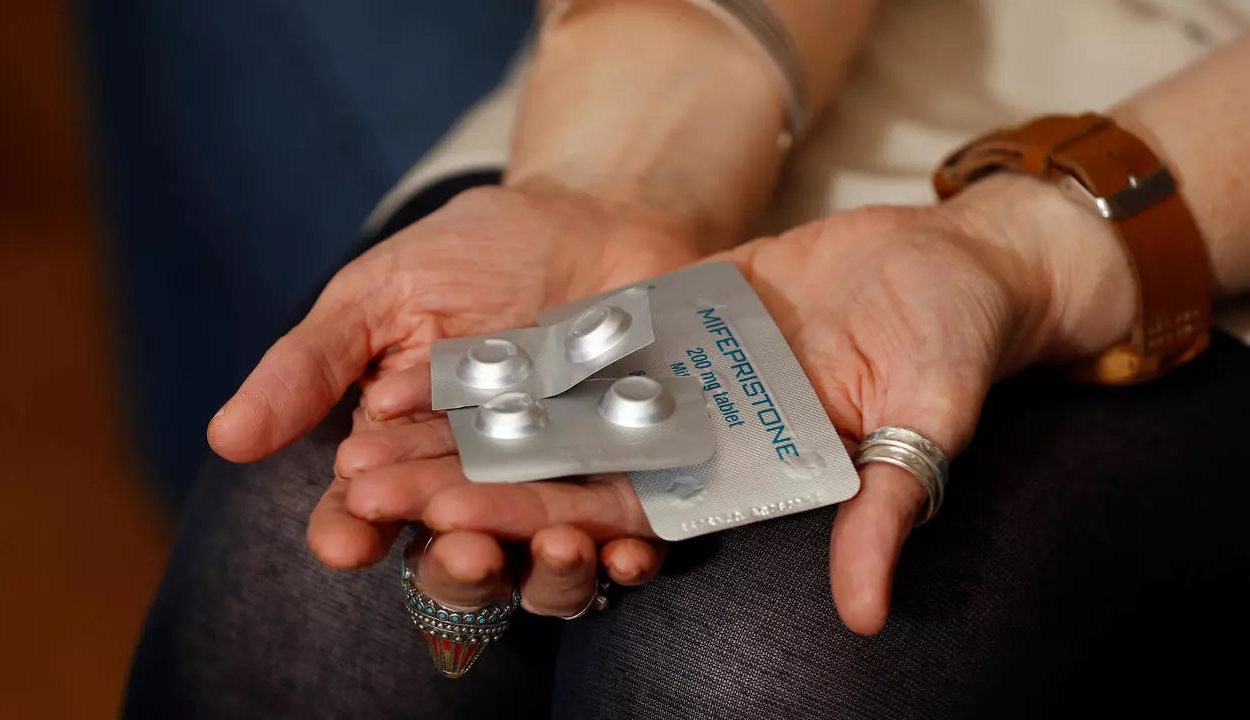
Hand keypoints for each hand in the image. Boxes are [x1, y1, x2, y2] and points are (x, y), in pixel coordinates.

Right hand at [205, 184, 701, 600]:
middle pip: (460, 554)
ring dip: (546, 573)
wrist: (588, 211)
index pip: (367, 511)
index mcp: (405, 451)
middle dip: (456, 564)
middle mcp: (479, 483)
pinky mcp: (635, 474)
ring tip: (552, 547)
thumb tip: (227, 438)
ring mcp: (558, 485)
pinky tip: (626, 557)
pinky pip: (634, 536)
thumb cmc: (470, 253)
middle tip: (458, 547)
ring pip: (546, 564)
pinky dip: (631, 557)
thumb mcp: (379, 294)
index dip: (354, 531)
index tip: (347, 539)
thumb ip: (312, 365)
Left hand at [334, 173, 1136, 630]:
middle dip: (463, 480)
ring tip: (367, 424)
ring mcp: (669, 381)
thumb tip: (865, 616)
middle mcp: (688, 442)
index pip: (617, 518)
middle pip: (559, 469)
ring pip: (549, 408)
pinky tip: (433, 353)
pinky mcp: (665, 323)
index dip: (530, 525)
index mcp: (733, 482)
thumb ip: (886, 507)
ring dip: (463, 421)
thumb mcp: (929, 422)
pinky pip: (577, 340)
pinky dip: (510, 350)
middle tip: (360, 486)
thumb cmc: (951, 344)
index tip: (442, 530)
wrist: (948, 263)